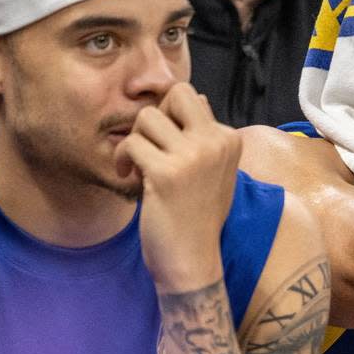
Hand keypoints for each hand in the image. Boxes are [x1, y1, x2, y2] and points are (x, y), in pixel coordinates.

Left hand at [114, 83, 240, 291]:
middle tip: (149, 146)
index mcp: (230, 139)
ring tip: (138, 165)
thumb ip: (204, 136)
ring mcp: (193, 157)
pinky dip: (123, 159)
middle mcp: (216, 142)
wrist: (192, 260)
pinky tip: (128, 177)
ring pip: (146, 117)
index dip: (170, 120)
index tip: (164, 148)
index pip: (192, 99)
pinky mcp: (166, 173)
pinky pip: (131, 143)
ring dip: (135, 140)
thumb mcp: (213, 170)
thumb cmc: (197, 216)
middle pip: (175, 94)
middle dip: (155, 116)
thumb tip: (195, 96)